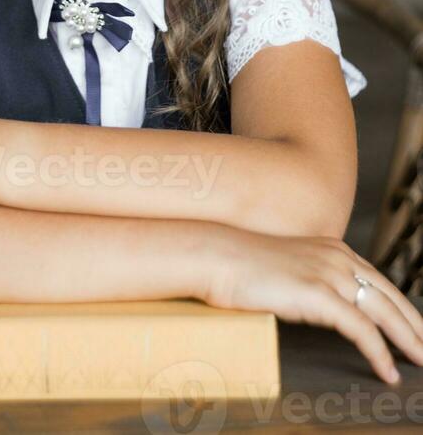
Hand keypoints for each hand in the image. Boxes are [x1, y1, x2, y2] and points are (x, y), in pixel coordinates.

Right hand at [195, 223, 422, 384]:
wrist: (216, 256)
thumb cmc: (241, 265)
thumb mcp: (286, 268)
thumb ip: (308, 280)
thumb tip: (318, 305)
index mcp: (332, 248)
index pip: (381, 281)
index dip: (403, 308)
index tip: (416, 329)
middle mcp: (337, 257)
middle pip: (391, 296)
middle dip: (415, 326)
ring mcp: (329, 274)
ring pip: (384, 312)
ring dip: (407, 341)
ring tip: (420, 362)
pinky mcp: (318, 295)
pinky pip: (361, 329)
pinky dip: (379, 352)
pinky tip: (387, 371)